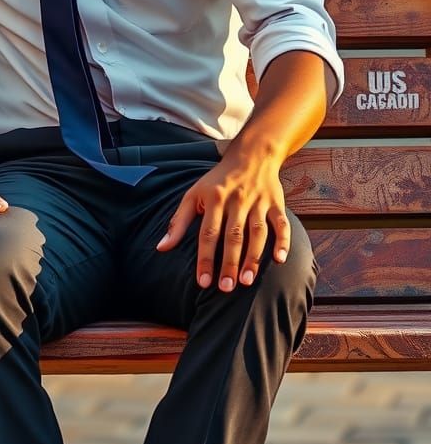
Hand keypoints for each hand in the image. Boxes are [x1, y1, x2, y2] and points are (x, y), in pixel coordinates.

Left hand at [156, 145, 289, 291]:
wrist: (251, 155)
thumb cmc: (216, 181)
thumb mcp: (193, 195)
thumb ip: (178, 222)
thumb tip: (161, 248)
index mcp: (214, 198)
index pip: (208, 233)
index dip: (205, 258)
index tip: (203, 282)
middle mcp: (237, 200)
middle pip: (233, 236)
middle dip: (229, 263)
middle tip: (225, 288)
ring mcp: (258, 202)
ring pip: (257, 233)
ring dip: (253, 258)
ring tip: (246, 282)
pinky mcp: (276, 203)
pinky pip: (282, 224)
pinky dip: (283, 241)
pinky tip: (279, 260)